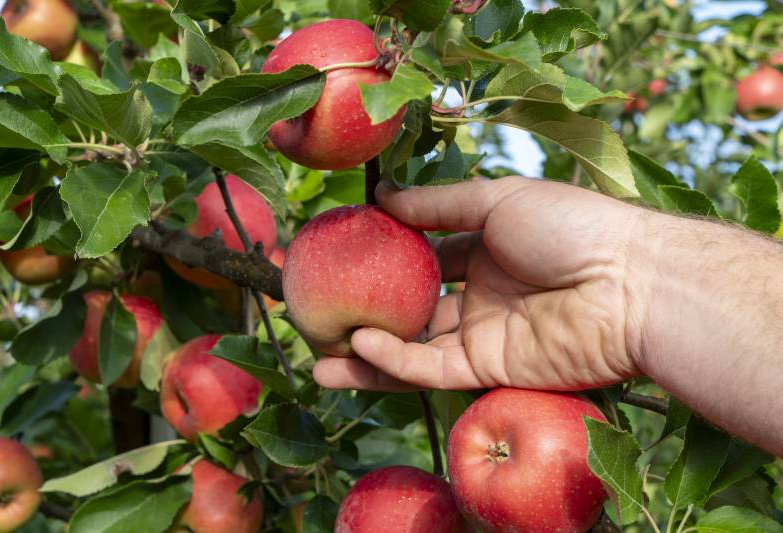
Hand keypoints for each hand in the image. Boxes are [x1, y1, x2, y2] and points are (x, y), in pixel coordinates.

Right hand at [313, 176, 651, 391]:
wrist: (631, 283)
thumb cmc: (571, 227)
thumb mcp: (497, 199)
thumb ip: (437, 205)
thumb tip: (382, 197)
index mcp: (486, 249)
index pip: (425, 258)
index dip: (385, 259)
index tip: (342, 257)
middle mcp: (480, 295)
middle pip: (412, 310)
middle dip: (366, 315)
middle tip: (319, 318)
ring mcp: (483, 334)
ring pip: (413, 348)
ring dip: (365, 354)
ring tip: (316, 357)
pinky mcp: (489, 369)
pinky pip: (431, 368)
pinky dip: (394, 361)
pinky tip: (360, 346)